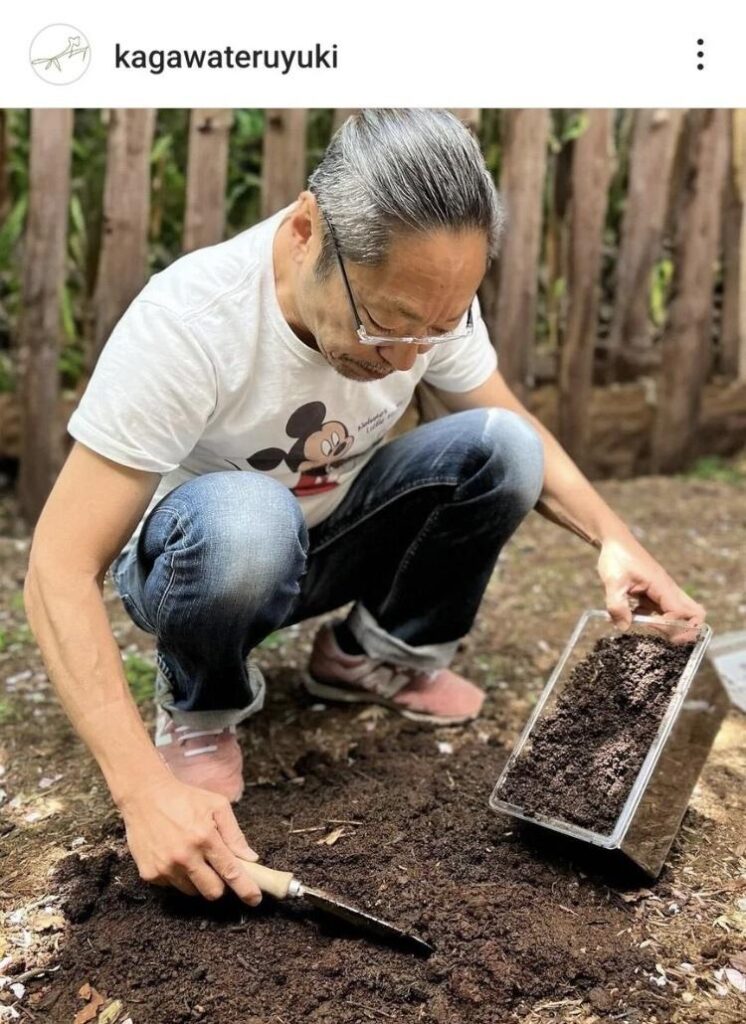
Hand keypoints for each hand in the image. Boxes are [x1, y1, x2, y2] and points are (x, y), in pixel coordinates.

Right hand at [119, 776, 262, 903]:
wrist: (144, 795)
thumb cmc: (185, 798)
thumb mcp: (216, 806)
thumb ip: (234, 834)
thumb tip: (250, 858)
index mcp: (205, 837)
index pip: (231, 871)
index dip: (245, 888)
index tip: (255, 899)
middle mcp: (185, 856)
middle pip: (212, 891)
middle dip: (220, 884)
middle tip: (216, 868)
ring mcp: (165, 867)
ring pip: (191, 891)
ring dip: (197, 880)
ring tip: (191, 856)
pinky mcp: (150, 874)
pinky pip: (171, 886)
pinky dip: (177, 876)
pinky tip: (173, 855)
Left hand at [596, 534, 705, 639]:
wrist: (614, 541)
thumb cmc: (616, 557)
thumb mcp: (612, 581)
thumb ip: (617, 606)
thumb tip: (624, 627)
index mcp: (663, 586)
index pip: (681, 613)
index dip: (668, 625)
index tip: (648, 625)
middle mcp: (669, 590)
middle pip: (696, 614)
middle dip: (685, 631)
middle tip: (663, 635)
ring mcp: (664, 593)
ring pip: (682, 615)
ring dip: (668, 626)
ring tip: (645, 626)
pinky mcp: (655, 595)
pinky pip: (663, 612)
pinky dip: (652, 619)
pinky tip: (631, 616)